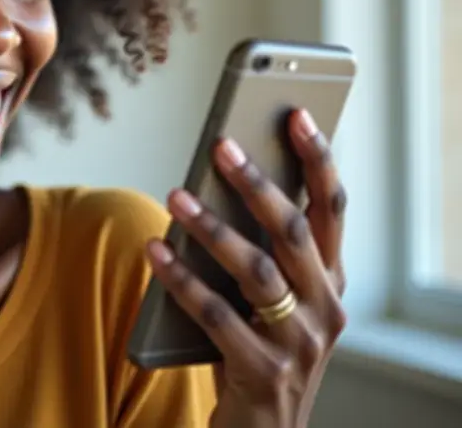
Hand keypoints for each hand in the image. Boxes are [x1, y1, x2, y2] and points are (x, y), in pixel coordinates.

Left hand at [145, 109, 347, 427]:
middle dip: (258, 184)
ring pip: (257, 271)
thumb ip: (264, 251)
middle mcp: (326, 308)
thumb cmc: (263, 348)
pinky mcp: (264, 371)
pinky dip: (183, 279)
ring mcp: (299, 343)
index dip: (319, 160)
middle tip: (222, 145)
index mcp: (332, 281)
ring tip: (176, 194)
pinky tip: (154, 250)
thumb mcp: (278, 300)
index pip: (332, 209)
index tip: (298, 116)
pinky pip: (217, 315)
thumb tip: (224, 179)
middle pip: (293, 232)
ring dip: (213, 228)